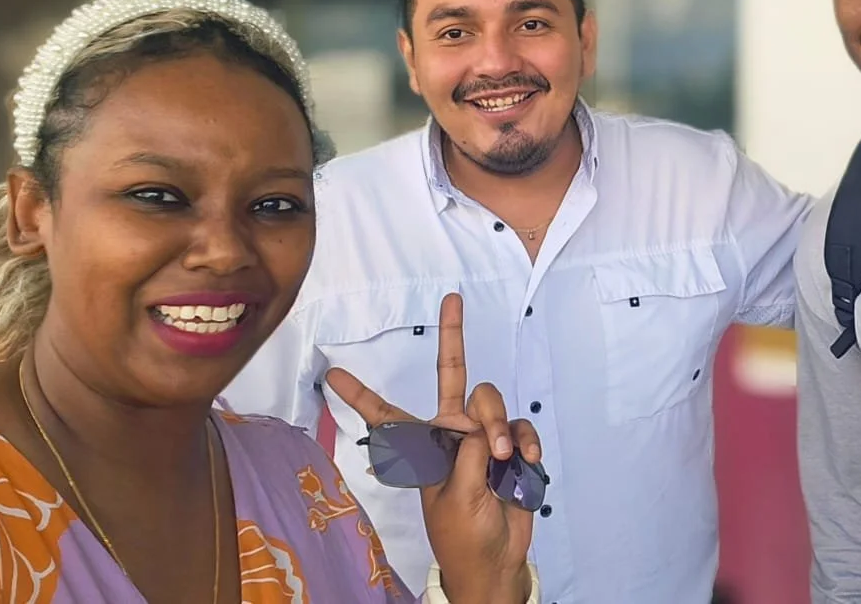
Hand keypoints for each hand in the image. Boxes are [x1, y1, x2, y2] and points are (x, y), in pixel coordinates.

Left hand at [327, 293, 540, 603]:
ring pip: (490, 401)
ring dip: (499, 425)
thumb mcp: (455, 495)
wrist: (498, 562)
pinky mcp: (512, 449)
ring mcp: (483, 439)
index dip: (362, 395)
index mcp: (425, 450)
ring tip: (503, 458)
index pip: (388, 417)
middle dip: (453, 336)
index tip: (335, 374)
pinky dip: (525, 441)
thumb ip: (466, 452)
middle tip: (452, 298)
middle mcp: (452, 435)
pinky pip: (519, 426)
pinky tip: (525, 461)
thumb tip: (483, 426)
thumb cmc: (464, 536)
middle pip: (452, 376)